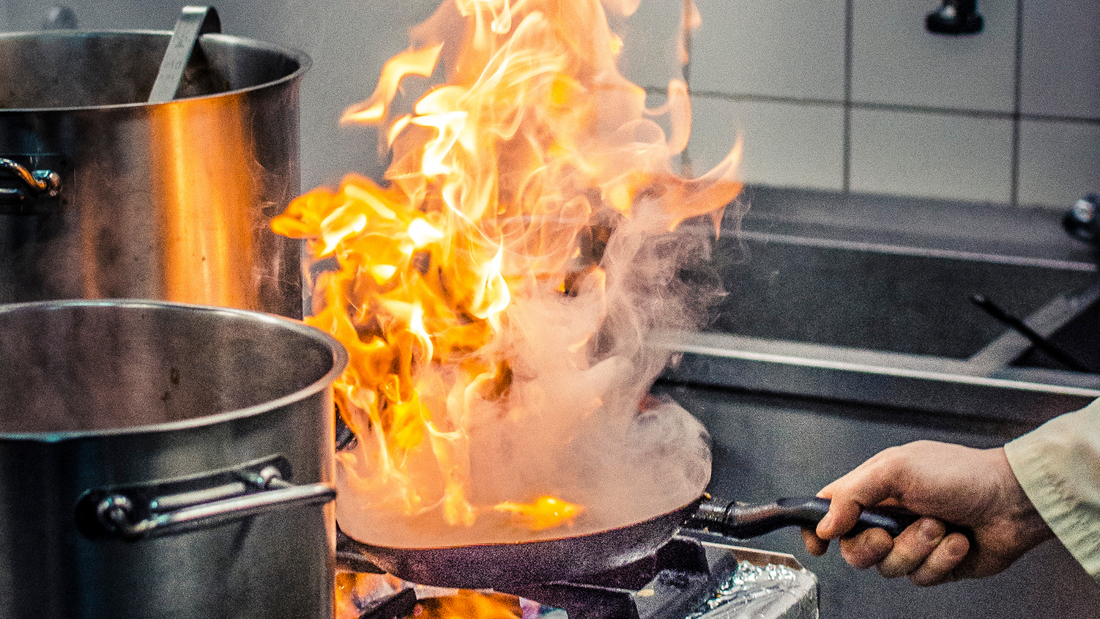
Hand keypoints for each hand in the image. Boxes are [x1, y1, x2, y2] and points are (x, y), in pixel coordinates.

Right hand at [801, 441, 1052, 585]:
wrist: (1012, 501)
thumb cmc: (960, 473)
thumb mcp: (896, 469)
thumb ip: (851, 494)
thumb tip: (825, 524)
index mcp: (873, 488)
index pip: (829, 509)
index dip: (818, 528)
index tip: (819, 544)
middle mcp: (889, 517)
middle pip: (854, 549)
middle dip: (872, 545)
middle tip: (888, 533)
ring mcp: (911, 542)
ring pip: (889, 568)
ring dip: (916, 548)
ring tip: (940, 526)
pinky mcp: (935, 565)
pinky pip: (920, 578)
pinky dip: (941, 559)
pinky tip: (957, 541)